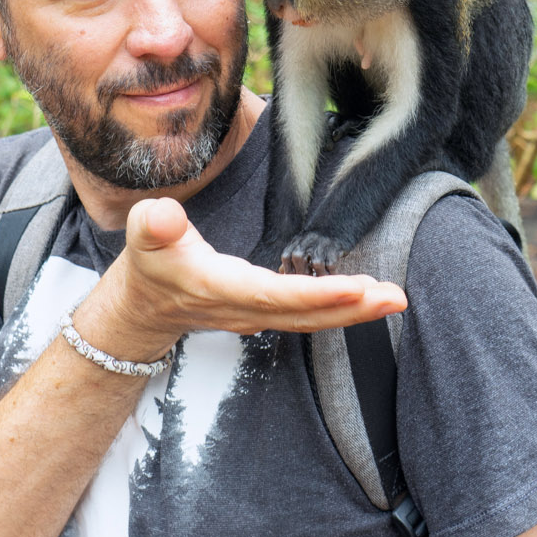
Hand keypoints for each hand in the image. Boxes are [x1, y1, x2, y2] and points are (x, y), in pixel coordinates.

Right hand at [73, 197, 407, 361]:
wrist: (144, 304)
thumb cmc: (149, 262)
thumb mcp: (142, 236)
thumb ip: (153, 225)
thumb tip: (165, 216)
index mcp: (218, 288)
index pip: (272, 294)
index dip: (314, 295)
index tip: (356, 287)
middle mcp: (243, 309)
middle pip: (304, 315)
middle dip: (351, 309)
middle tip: (395, 297)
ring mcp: (256, 316)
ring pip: (311, 320)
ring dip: (354, 311)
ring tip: (393, 298)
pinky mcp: (265, 312)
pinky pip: (308, 316)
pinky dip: (340, 309)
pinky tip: (366, 297)